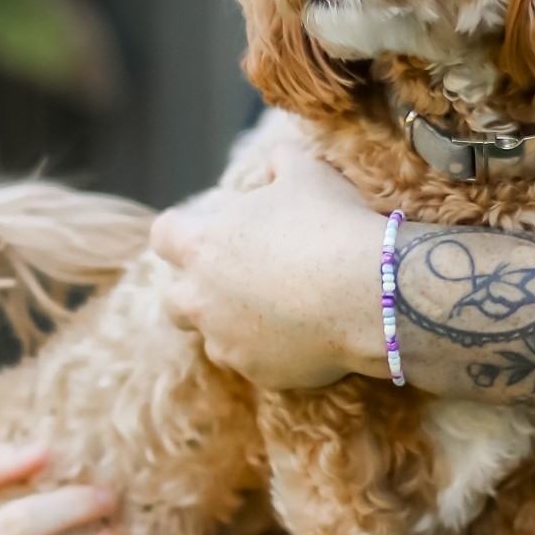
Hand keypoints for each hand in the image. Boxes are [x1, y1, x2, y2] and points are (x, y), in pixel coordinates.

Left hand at [150, 135, 386, 389]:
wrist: (370, 292)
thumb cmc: (331, 223)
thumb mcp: (307, 173)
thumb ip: (281, 162)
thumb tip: (276, 161)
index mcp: (205, 246)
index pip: (164, 236)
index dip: (179, 230)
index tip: (198, 229)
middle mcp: (203, 299)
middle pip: (174, 301)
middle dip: (195, 290)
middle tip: (233, 279)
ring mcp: (228, 342)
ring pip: (214, 337)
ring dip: (235, 324)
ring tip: (280, 308)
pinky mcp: (259, 373)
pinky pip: (256, 362)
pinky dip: (272, 350)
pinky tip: (306, 333)